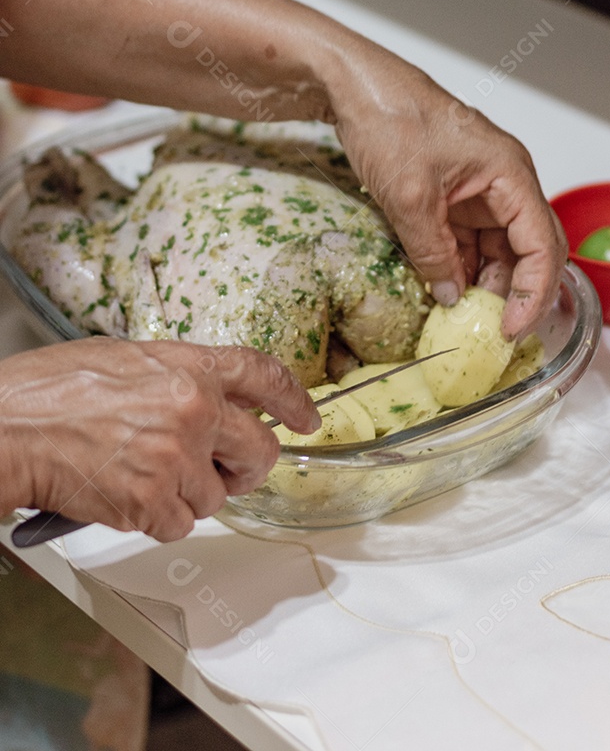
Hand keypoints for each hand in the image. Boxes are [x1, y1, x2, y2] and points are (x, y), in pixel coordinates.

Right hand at [0, 338, 319, 541]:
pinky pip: (181, 526)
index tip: (305, 417)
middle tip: (230, 470)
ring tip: (148, 475)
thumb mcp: (125, 357)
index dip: (293, 398)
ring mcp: (175, 458)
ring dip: (191, 495)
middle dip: (249, 466)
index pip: (264, 375)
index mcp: (188, 367)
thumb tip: (211, 395)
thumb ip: (178, 375)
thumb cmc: (50, 390)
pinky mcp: (152, 503)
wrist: (6, 428)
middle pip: (260, 450)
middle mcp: (193, 410)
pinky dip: (161, 520)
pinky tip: (131, 496)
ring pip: (218, 496)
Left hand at [332, 52, 566, 340]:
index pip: (543, 244)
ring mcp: (479, 191)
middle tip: (491, 332)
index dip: (532, 292)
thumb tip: (450, 297)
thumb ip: (432, 252)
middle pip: (528, 250)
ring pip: (496, 249)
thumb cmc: (390, 117)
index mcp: (510, 175)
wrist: (355, 86)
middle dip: (513, 292)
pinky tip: (445, 293)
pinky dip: (460, 268)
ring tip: (462, 319)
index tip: (511, 328)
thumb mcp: (409, 196)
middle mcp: (504, 184)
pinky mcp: (453, 197)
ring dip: (483, 284)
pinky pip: (467, 240)